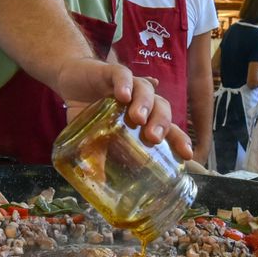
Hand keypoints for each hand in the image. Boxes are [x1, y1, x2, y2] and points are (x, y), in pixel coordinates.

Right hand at [54, 58, 193, 159]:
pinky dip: (125, 84)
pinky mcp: (112, 72)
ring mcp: (129, 85)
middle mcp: (141, 101)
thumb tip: (96, 184)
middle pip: (162, 108)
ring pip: (146, 91)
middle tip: (153, 138)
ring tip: (138, 119)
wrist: (70, 80)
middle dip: (161, 123)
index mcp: (143, 119)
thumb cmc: (89, 112)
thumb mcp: (94, 137)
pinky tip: (122, 95)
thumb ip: (99, 156)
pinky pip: (123, 75)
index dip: (179, 140)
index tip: (187, 155)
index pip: (168, 129)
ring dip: (145, 104)